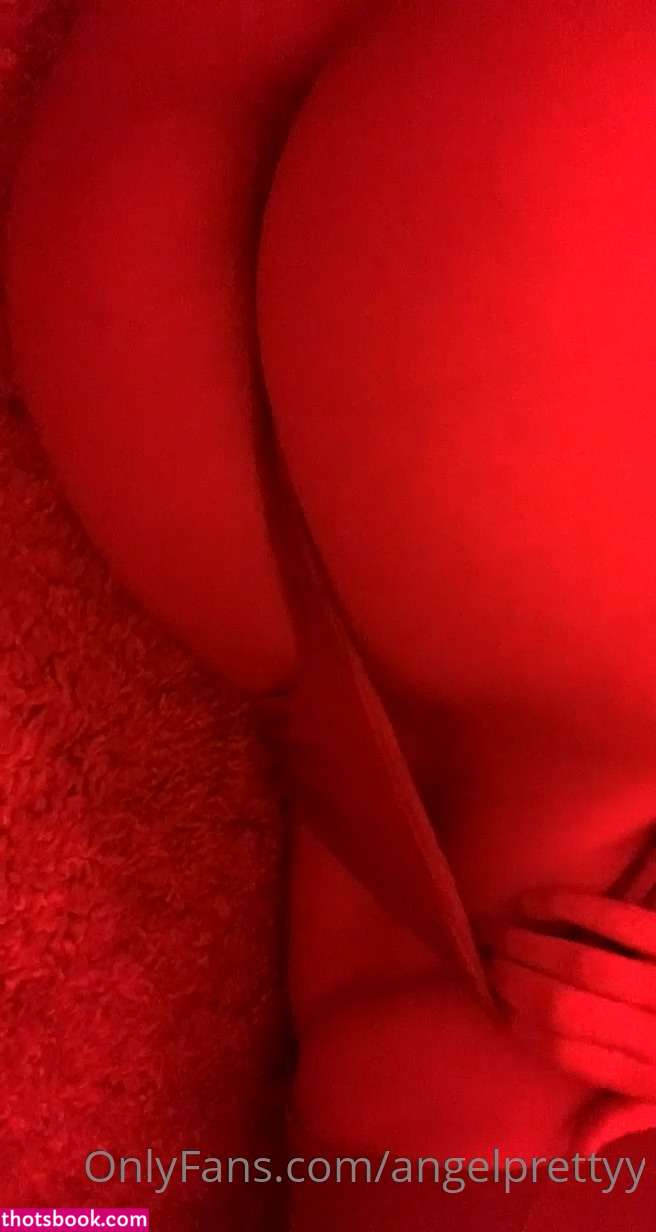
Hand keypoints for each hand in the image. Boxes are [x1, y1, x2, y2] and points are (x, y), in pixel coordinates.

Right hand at [485, 888, 655, 1099]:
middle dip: (512, 980)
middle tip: (481, 957)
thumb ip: (629, 1111)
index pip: (568, 1054)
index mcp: (652, 1076)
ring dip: (529, 945)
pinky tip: (534, 901)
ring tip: (498, 930)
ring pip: (583, 966)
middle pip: (564, 1008)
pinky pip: (617, 921)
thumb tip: (577, 1146)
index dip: (520, 1026)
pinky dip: (569, 908)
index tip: (492, 1003)